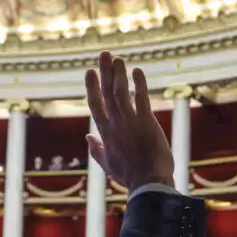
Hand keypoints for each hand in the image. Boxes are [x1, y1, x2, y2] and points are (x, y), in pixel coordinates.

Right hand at [84, 52, 172, 191]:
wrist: (149, 181)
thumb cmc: (129, 175)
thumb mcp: (107, 165)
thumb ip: (96, 150)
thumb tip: (88, 138)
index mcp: (105, 133)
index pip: (95, 105)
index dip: (91, 86)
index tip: (90, 71)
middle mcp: (115, 124)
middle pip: (107, 93)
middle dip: (104, 72)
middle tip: (103, 54)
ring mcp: (130, 121)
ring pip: (121, 92)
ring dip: (119, 73)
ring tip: (117, 58)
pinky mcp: (147, 121)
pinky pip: (142, 98)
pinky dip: (139, 83)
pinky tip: (137, 70)